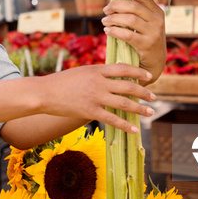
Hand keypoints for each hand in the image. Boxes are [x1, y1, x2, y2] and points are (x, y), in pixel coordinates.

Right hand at [38, 63, 156, 133]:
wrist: (44, 93)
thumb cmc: (61, 82)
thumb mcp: (81, 72)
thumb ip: (97, 74)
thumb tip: (112, 78)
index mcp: (96, 69)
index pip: (123, 68)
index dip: (138, 72)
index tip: (148, 76)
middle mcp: (98, 82)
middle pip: (128, 86)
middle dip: (143, 93)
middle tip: (153, 97)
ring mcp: (95, 97)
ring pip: (124, 103)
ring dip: (140, 108)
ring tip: (150, 112)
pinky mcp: (90, 111)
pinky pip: (112, 119)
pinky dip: (126, 125)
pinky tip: (135, 129)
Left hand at [101, 0, 166, 82]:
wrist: (154, 64)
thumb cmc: (145, 40)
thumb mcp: (146, 24)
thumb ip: (136, 12)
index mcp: (157, 12)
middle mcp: (158, 20)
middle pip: (133, 6)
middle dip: (116, 6)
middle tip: (106, 10)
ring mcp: (154, 33)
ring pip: (129, 19)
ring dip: (113, 19)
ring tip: (105, 21)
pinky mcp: (147, 45)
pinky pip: (127, 35)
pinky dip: (114, 31)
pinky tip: (108, 31)